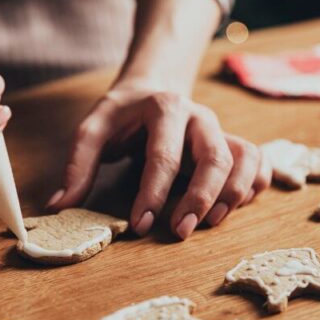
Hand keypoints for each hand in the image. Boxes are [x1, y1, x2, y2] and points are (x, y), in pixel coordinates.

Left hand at [47, 88, 271, 238]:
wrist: (153, 88)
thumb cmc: (122, 115)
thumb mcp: (93, 129)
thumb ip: (78, 165)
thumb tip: (59, 206)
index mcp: (164, 108)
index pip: (164, 155)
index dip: (153, 194)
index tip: (141, 225)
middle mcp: (199, 117)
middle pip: (215, 156)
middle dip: (201, 197)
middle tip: (181, 231)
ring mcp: (222, 130)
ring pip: (245, 157)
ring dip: (233, 194)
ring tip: (211, 223)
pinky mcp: (234, 143)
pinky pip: (260, 162)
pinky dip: (256, 185)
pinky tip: (235, 207)